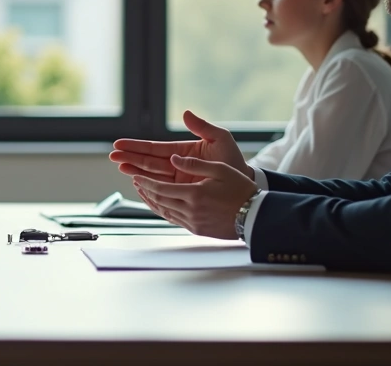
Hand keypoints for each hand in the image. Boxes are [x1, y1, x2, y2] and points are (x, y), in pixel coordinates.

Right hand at [110, 110, 253, 182]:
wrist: (244, 185)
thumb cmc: (233, 161)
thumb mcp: (220, 139)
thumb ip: (202, 127)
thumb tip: (186, 113)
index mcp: (182, 152)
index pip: (155, 149)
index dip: (137, 147)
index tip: (120, 144)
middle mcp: (177, 166)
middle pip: (148, 162)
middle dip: (130, 158)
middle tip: (113, 156)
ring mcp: (177, 181)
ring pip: (151, 176)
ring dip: (135, 172)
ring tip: (120, 167)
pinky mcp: (181, 194)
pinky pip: (161, 191)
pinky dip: (148, 188)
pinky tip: (136, 183)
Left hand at [132, 154, 257, 239]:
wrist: (255, 216)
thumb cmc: (241, 191)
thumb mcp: (220, 170)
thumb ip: (195, 164)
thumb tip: (173, 159)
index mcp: (194, 194)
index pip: (161, 188)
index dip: (146, 182)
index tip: (136, 175)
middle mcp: (190, 210)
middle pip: (159, 200)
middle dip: (144, 190)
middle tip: (135, 181)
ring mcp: (193, 222)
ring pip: (164, 212)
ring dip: (151, 201)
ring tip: (143, 192)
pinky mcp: (197, 229)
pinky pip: (173, 220)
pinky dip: (162, 211)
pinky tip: (160, 205)